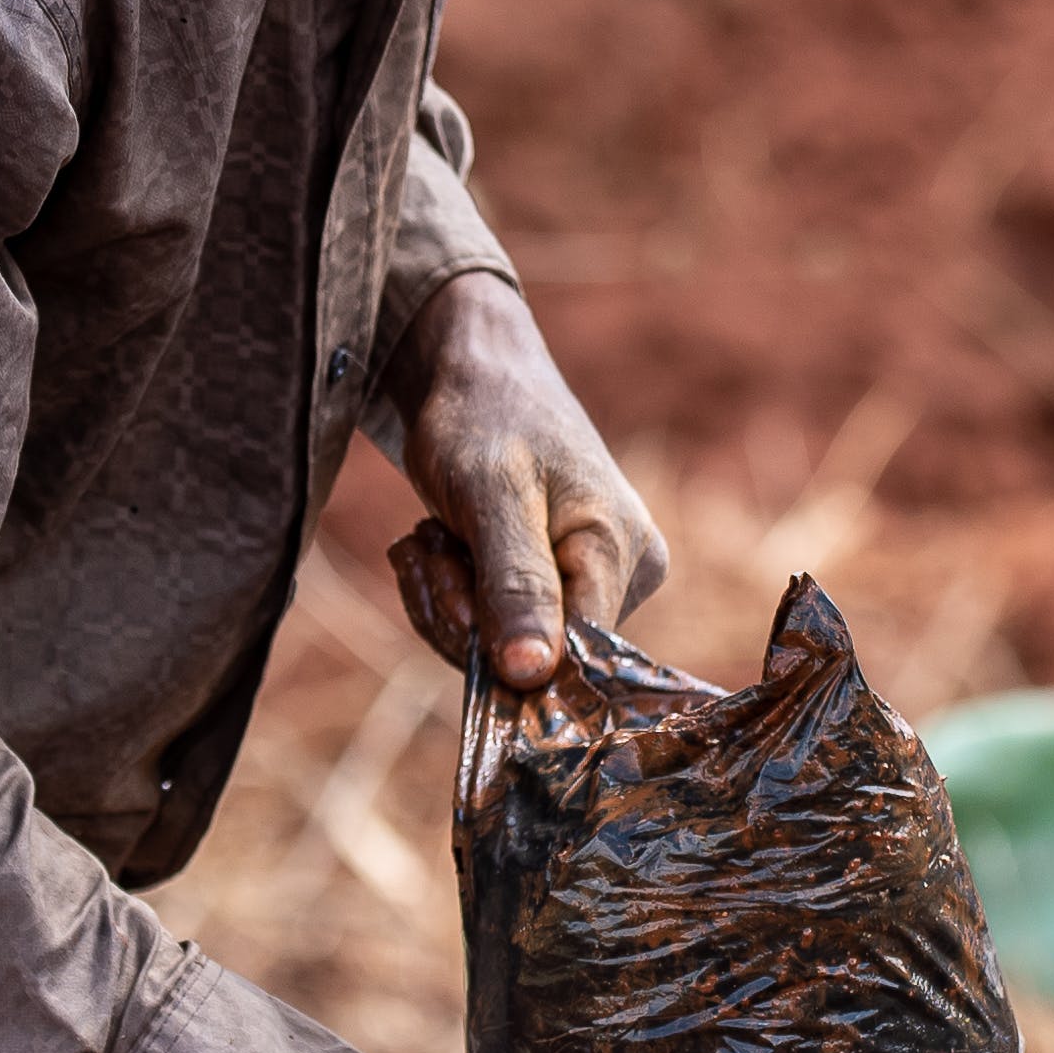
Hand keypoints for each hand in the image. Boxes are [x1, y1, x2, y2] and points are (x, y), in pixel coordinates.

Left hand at [382, 274, 667, 693]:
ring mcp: (590, 582)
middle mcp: (623, 576)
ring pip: (500, 647)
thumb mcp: (493, 497)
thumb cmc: (485, 418)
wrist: (471, 377)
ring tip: (433, 537)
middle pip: (529, 657)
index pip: (568, 658)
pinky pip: (493, 628)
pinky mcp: (555, 585)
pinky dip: (450, 594)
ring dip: (444, 599)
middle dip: (458, 612)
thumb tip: (533, 675)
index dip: (496, 644)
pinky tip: (440, 545)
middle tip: (430, 544)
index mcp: (623, 554)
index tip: (446, 582)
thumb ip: (517, 585)